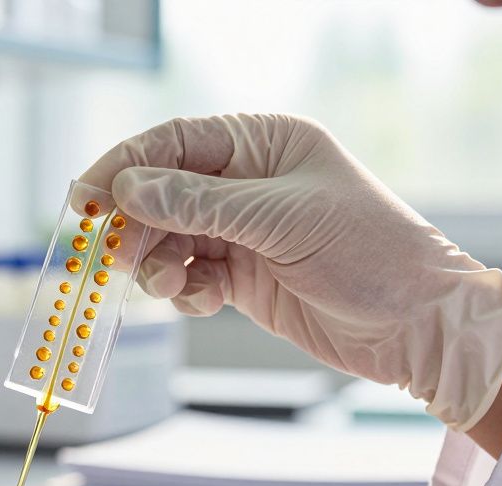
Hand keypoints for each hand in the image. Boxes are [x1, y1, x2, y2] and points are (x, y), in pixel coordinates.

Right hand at [80, 114, 501, 429]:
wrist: (417, 325)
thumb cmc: (370, 254)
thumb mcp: (280, 221)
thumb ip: (198, 205)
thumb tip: (127, 188)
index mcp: (263, 143)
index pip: (173, 143)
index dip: (123, 168)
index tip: (84, 201)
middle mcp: (248, 181)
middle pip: (160, 194)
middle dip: (135, 226)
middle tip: (116, 258)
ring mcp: (243, 230)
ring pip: (167, 240)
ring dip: (157, 265)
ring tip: (172, 286)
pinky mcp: (243, 276)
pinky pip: (188, 276)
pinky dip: (184, 291)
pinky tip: (206, 300)